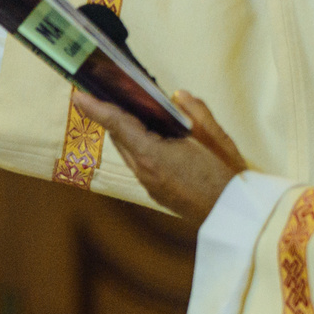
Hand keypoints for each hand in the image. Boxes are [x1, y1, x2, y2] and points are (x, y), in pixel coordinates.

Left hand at [72, 90, 247, 222]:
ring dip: (128, 132)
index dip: (96, 108)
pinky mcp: (156, 193)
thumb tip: (178, 96)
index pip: (118, 124)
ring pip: (129, 152)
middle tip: (113, 95)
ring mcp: (149, 185)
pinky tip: (154, 138)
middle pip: (120, 137)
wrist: (235, 218)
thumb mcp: (217, 138)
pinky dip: (140, 147)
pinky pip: (140, 164)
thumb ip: (195, 112)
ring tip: (135, 113)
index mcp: (154, 155)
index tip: (78, 96)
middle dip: (114, 116)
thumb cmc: (228, 178)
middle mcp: (145, 171)